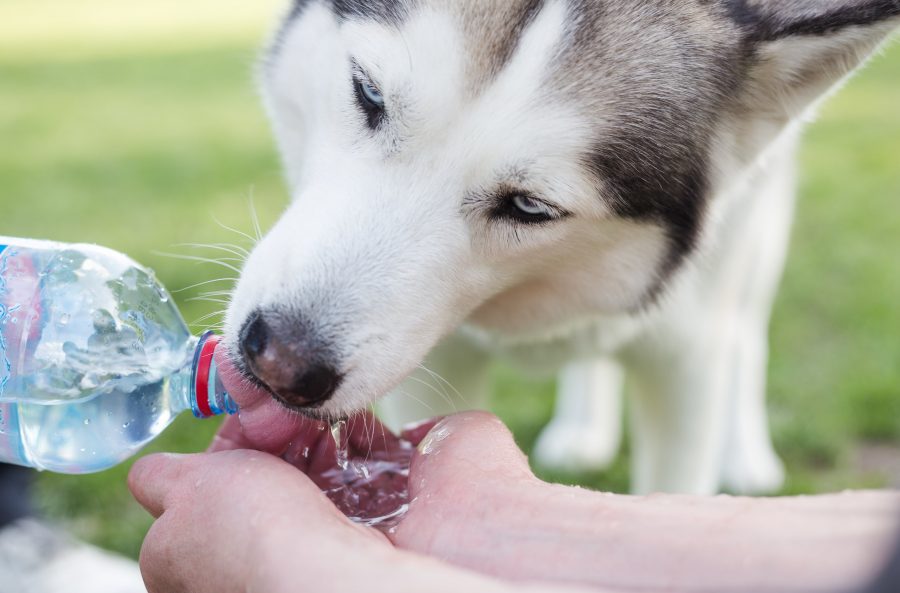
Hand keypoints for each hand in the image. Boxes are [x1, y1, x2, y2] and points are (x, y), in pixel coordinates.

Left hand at [128, 412, 591, 592]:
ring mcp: (382, 508)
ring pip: (330, 435)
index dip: (224, 459)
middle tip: (270, 414)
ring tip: (312, 418)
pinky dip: (365, 406)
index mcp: (268, 565)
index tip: (226, 428)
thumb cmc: (280, 558)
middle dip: (268, 427)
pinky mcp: (427, 469)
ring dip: (313, 415)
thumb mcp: (186, 531)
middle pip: (282, 459)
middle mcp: (324, 540)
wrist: (408, 557)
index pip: (234, 501)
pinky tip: (353, 413)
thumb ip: (172, 496)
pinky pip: (385, 421)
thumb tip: (152, 480)